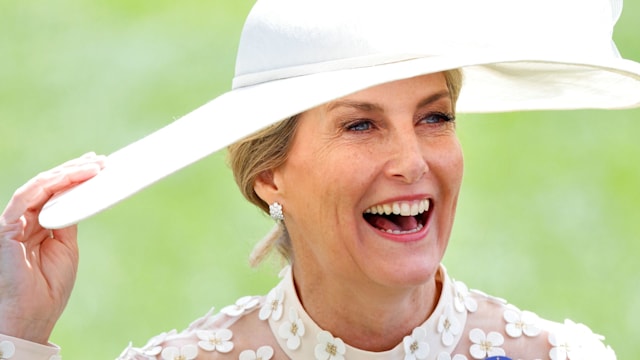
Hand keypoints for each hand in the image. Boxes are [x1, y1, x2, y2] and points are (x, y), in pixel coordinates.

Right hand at [0, 152, 105, 343]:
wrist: (31, 315)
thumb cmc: (48, 288)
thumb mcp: (66, 248)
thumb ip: (68, 222)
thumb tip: (80, 198)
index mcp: (38, 226)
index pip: (56, 194)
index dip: (75, 177)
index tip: (99, 165)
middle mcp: (24, 220)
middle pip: (49, 186)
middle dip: (75, 170)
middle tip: (101, 160)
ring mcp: (14, 222)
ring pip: (40, 186)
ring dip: (67, 173)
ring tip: (93, 165)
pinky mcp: (7, 228)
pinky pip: (27, 197)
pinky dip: (51, 184)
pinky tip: (72, 176)